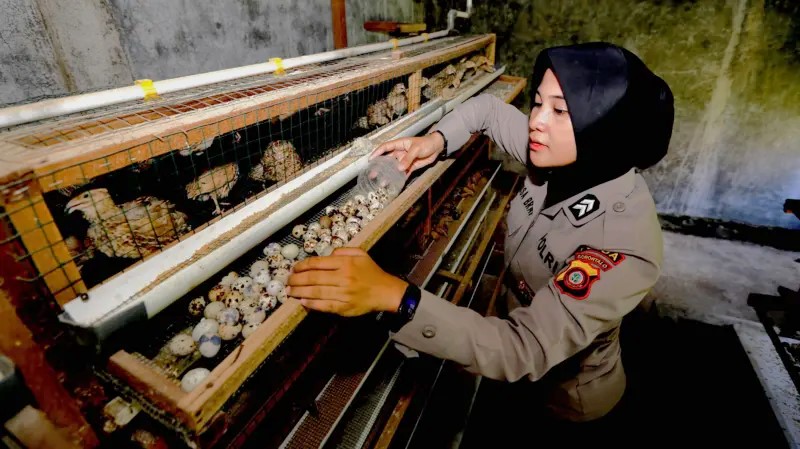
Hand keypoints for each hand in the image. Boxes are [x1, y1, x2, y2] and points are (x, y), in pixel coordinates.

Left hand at [286, 247, 407, 316]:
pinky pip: (325, 306)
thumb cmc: (371, 272)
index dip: (302, 266)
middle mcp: (343, 277)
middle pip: (313, 278)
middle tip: (287, 281)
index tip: (294, 269)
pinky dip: (312, 305)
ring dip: (300, 292)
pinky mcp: (344, 307)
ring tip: (290, 292)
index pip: (317, 263)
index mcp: (345, 263)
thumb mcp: (360, 253)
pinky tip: (303, 302)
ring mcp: (343, 293)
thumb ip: (343, 250)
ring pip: (316, 292)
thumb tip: (326, 254)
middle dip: (296, 280)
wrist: (385, 291)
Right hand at [370, 132, 444, 175]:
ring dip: (388, 175)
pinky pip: (403, 173)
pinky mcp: (410, 167)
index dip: (377, 152)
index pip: (385, 147)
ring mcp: (405, 160)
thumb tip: (399, 168)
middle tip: (373, 174)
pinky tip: (394, 184)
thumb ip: (408, 158)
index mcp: (400, 144)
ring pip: (394, 168)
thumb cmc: (426, 143)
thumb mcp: (416, 149)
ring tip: (383, 182)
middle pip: (387, 159)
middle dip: (380, 166)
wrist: (437, 147)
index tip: (371, 159)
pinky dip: (399, 178)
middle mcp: (400, 153)